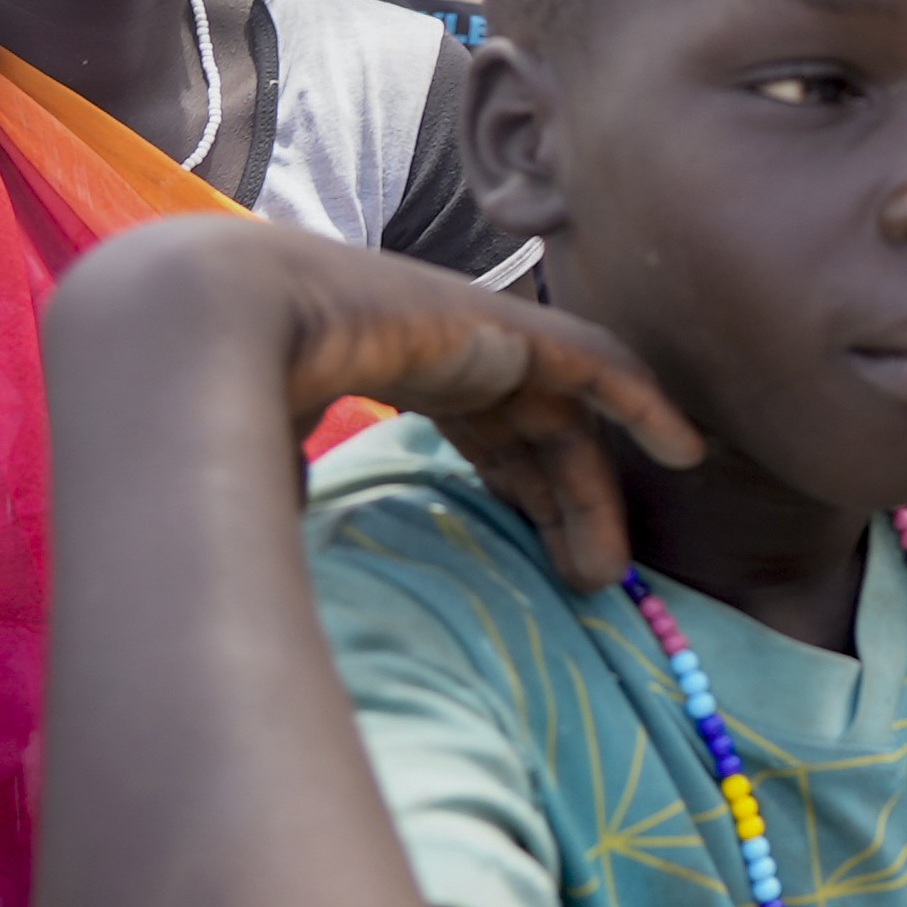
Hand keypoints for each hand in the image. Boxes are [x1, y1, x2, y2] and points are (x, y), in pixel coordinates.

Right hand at [219, 225, 704, 587]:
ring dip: (594, 492)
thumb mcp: (266, 459)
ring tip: (610, 570)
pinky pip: (602, 367)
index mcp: (403, 369)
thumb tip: (275, 540)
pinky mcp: (511, 326)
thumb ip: (286, 493)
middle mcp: (453, 347)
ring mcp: (483, 331)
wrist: (218, 323)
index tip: (533, 547)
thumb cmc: (223, 395)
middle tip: (582, 583)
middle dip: (562, 507)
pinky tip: (687, 453)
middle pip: (535, 434)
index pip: (483, 432)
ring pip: (568, 420)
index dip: (516, 488)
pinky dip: (646, 404)